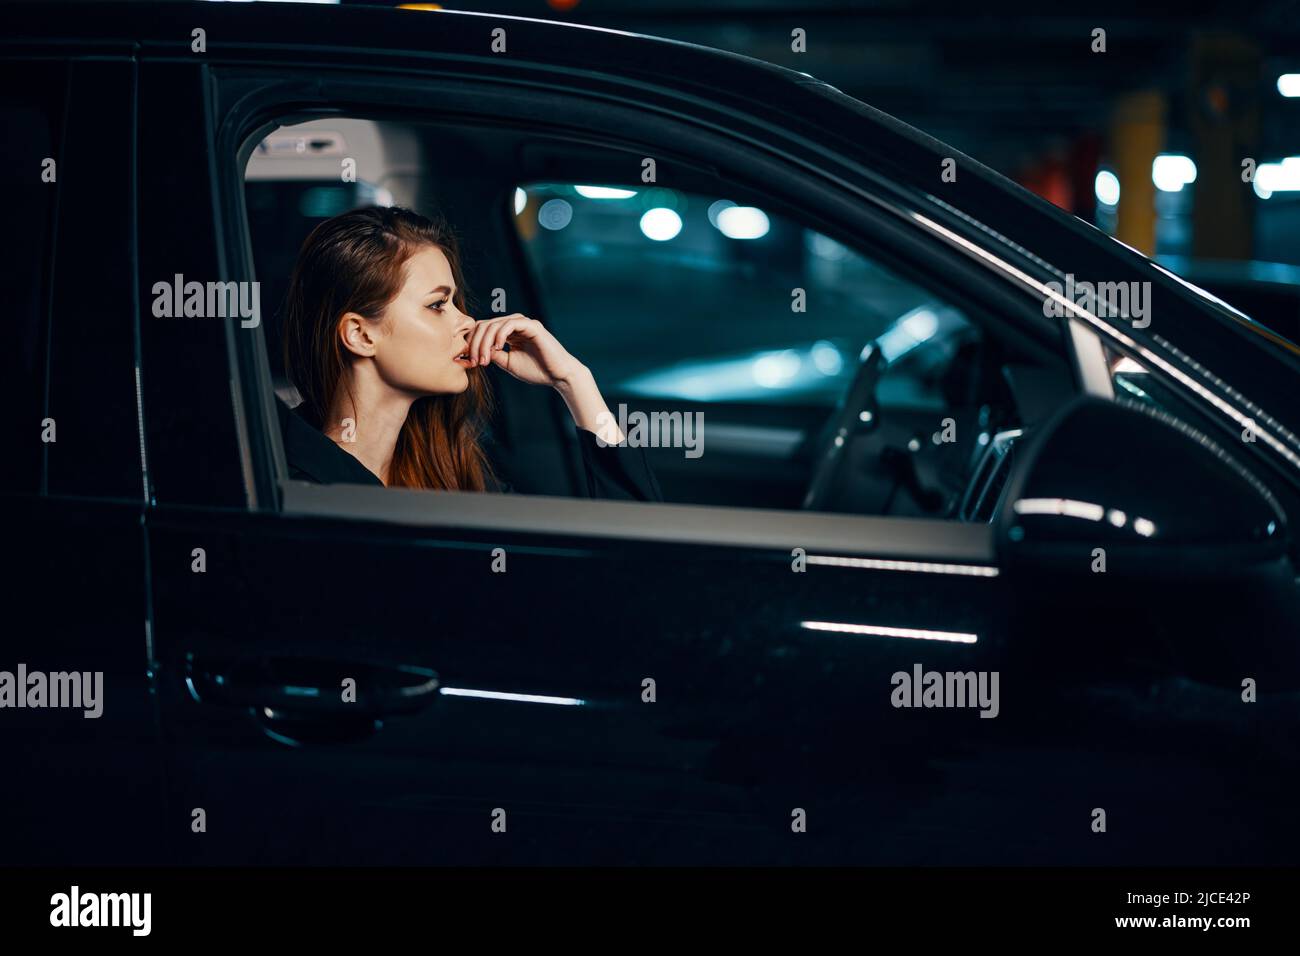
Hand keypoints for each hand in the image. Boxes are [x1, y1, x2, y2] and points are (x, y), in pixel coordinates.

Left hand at [465, 313, 623, 442]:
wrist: (558, 376)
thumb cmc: (536, 371)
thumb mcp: (508, 363)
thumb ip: (493, 354)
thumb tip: (475, 350)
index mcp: (508, 333)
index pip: (483, 330)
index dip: (473, 343)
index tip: (469, 362)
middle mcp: (515, 324)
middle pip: (485, 325)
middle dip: (476, 343)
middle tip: (474, 362)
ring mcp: (523, 323)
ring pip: (494, 324)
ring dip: (485, 342)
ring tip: (484, 359)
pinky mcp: (532, 325)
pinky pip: (509, 324)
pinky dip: (500, 336)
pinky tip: (498, 348)